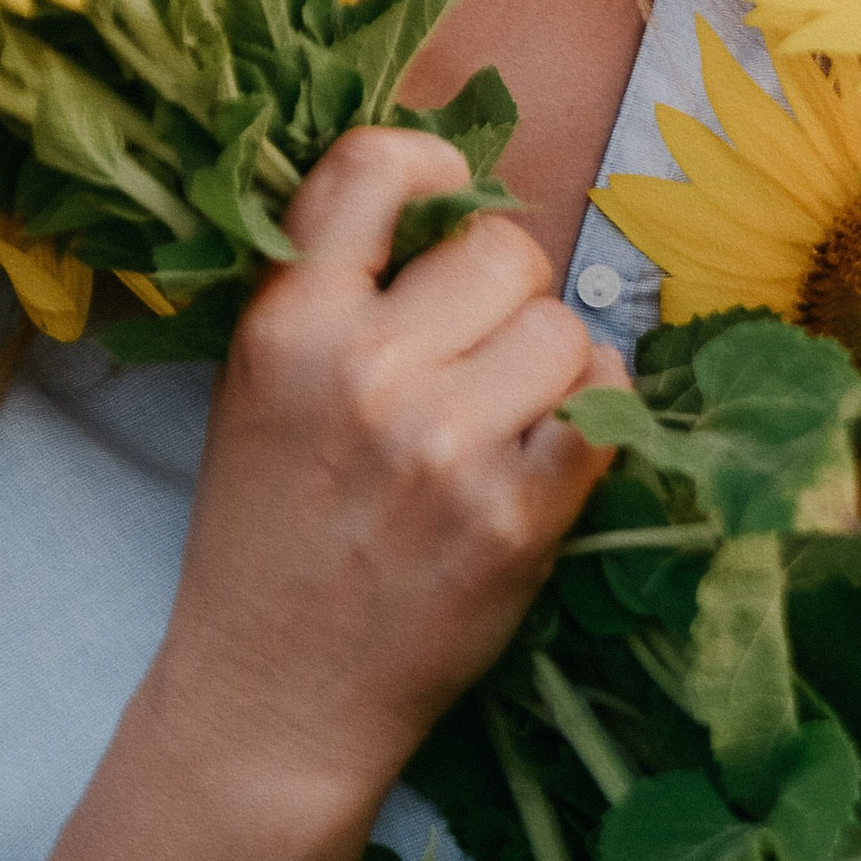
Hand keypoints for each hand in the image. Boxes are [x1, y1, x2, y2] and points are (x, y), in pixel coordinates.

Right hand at [152, 127, 626, 818]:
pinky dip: (595, 419)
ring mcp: (443, 446)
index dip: (433, 163)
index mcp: (287, 326)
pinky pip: (604, 407)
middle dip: (506, 291)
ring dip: (553, 364)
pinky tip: (553, 447)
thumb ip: (334, 290)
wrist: (274, 697)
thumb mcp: (256, 388)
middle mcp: (365, 372)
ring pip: (564, 328)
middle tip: (479, 350)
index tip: (450, 195)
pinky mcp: (513, 517)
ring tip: (509, 414)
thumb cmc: (270, 534)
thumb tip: (446, 194)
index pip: (375, 167)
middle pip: (503, 250)